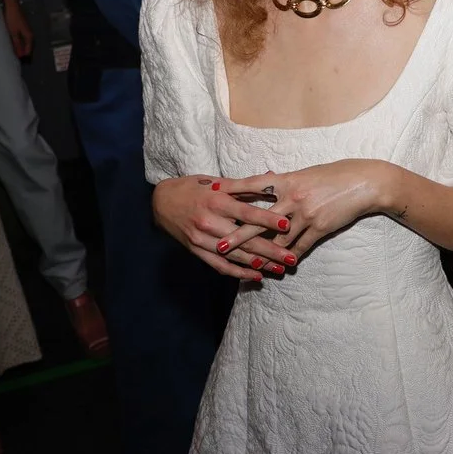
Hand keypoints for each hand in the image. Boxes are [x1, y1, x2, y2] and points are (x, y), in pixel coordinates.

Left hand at [3, 0, 33, 57]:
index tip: (20, 62)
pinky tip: (14, 44)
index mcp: (29, 36)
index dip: (24, 56)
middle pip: (28, 47)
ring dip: (21, 48)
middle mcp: (30, 34)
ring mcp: (26, 30)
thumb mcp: (13, 33)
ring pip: (25, 42)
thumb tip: (20, 54)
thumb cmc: (12, 18)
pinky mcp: (22, 27)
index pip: (29, 50)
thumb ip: (17, 44)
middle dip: (23, 53)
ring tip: (15, 53)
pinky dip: (19, 42)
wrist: (12, 5)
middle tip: (18, 59)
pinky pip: (22, 38)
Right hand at [152, 174, 299, 281]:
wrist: (160, 202)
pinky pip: (220, 266)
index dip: (267, 219)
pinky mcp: (197, 251)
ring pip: (235, 256)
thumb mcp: (216, 181)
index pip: (246, 212)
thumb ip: (245, 185)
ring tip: (280, 269)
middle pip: (244, 239)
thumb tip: (273, 178)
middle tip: (292, 257)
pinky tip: (257, 276)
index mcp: (216, 201)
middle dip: (270, 250)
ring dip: (260, 264)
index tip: (287, 225)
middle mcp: (209, 222)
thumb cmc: (192, 188)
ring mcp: (202, 239)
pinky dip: (239, 272)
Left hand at [215, 160, 392, 262]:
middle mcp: (292, 198)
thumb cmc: (334, 173)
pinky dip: (290, 258)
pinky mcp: (320, 228)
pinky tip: (280, 268)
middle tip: (218, 245)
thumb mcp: (306, 173)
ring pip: (278, 239)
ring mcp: (306, 215)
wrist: (363, 182)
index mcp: (287, 180)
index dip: (232, 188)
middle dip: (238, 234)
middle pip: (258, 219)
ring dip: (262, 254)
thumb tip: (267, 179)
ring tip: (246, 265)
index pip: (253, 185)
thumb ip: (285, 180)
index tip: (212, 192)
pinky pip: (301, 247)